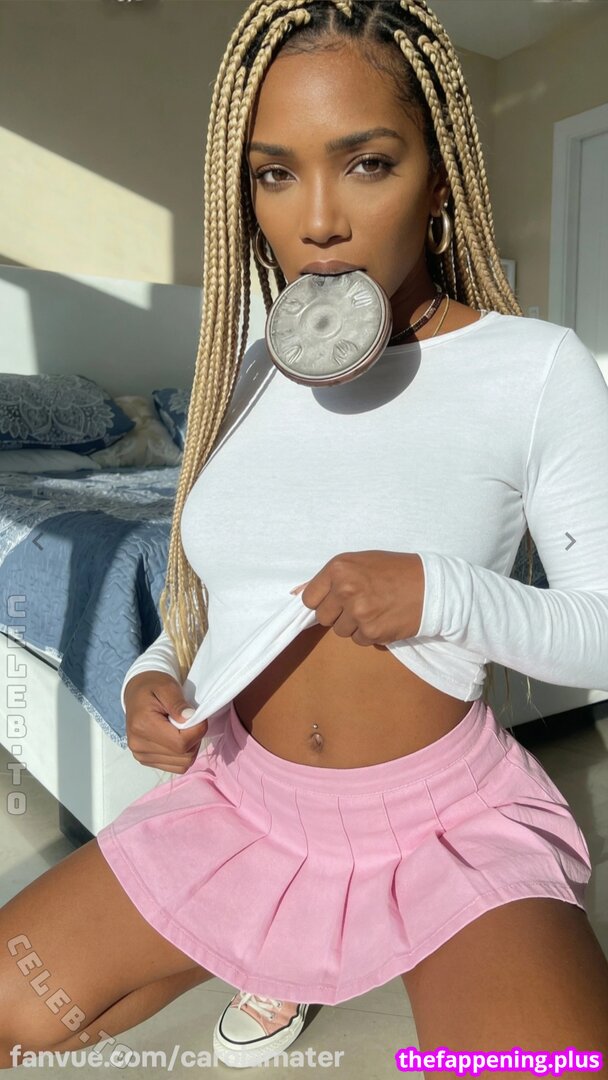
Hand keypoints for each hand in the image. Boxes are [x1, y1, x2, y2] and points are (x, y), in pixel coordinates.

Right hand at [124, 671, 207, 772]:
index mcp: (143, 726)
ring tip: (183, 729)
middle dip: (195, 739)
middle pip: (184, 755)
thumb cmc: (153, 687)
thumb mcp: (167, 686)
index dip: (197, 732)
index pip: (181, 743)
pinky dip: (183, 755)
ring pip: (183, 764)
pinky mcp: (145, 760)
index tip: (199, 717)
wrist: (136, 693)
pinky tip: (177, 739)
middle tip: (190, 722)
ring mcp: (141, 755)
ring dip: (190, 748)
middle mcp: (139, 745)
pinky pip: (176, 767)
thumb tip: (190, 718)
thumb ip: (178, 703)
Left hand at [290, 550, 424, 646]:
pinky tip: (385, 619)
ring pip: (340, 631)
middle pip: (323, 617)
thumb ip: (330, 578)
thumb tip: (295, 593)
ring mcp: (358, 612)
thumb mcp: (361, 562)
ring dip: (355, 625)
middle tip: (361, 604)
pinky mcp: (372, 631)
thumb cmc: (396, 570)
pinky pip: (359, 641)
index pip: (309, 598)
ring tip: (376, 610)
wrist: (432, 586)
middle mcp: (345, 589)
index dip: (323, 601)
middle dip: (339, 614)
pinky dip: (370, 634)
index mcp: (339, 568)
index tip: (337, 599)